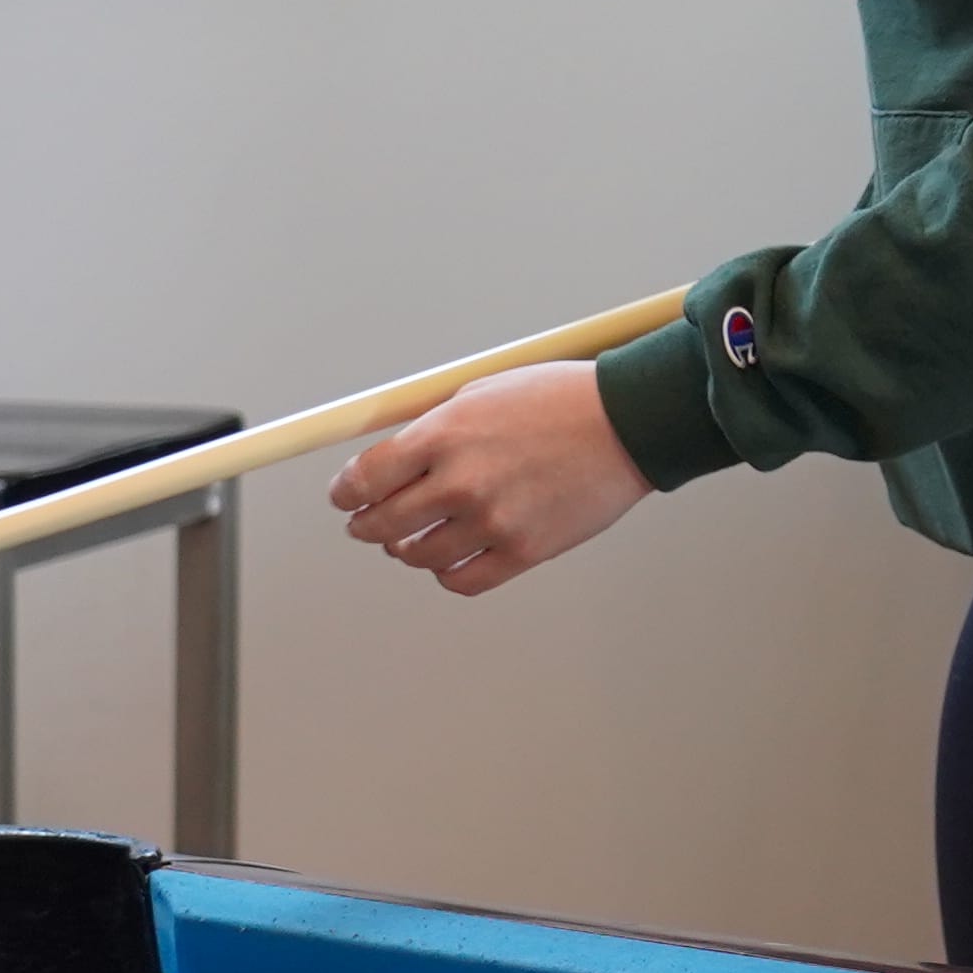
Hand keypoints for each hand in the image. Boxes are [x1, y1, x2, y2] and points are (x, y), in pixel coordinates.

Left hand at [328, 360, 647, 593]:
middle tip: (365, 523)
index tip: (344, 496)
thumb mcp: (482, 393)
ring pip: (417, 555)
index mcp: (444, 434)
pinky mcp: (522, 550)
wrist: (627, 424)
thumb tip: (393, 457)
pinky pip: (461, 579)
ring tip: (410, 542)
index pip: (366, 477)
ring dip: (405, 549)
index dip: (345, 492)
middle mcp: (461, 480)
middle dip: (365, 524)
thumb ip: (434, 427)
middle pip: (382, 522)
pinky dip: (446, 572)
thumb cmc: (561, 400)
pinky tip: (450, 558)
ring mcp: (492, 520)